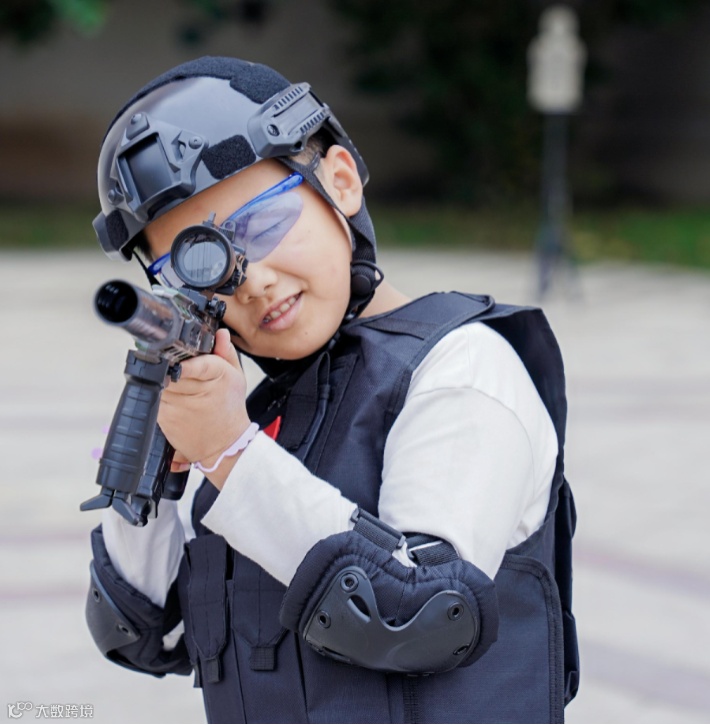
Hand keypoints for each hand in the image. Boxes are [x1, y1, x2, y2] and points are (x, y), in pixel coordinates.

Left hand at [159, 329, 251, 485]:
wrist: (225, 445)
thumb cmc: (230, 409)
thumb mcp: (236, 377)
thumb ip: (226, 353)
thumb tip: (220, 334)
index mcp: (217, 376)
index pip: (200, 365)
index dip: (187, 364)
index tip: (178, 363)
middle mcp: (197, 392)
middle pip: (172, 369)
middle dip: (169, 364)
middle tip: (173, 364)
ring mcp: (178, 406)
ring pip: (159, 382)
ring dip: (162, 379)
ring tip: (176, 383)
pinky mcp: (164, 417)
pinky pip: (154, 397)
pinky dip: (159, 394)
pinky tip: (172, 397)